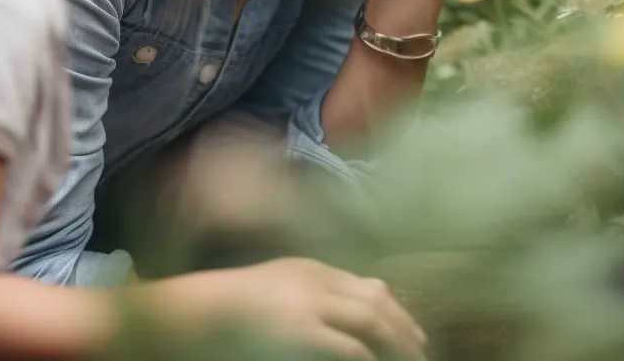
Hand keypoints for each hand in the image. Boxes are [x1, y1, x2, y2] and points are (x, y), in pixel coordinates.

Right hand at [190, 257, 426, 360]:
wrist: (201, 311)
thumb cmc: (233, 305)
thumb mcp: (278, 287)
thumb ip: (311, 293)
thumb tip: (347, 311)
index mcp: (313, 270)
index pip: (368, 288)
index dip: (397, 311)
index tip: (414, 333)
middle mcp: (317, 281)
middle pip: (376, 302)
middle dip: (405, 329)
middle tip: (422, 354)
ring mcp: (310, 305)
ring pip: (370, 322)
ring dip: (396, 345)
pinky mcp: (301, 331)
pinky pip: (348, 347)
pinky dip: (369, 359)